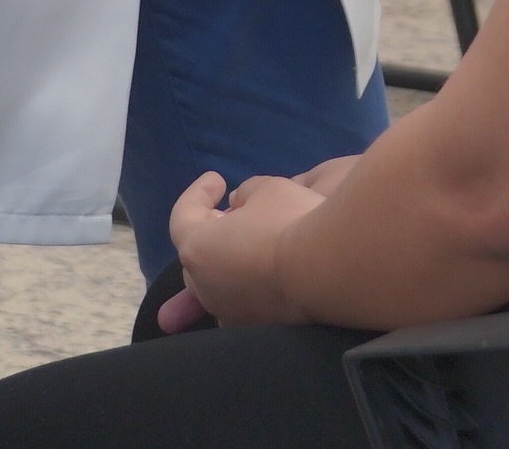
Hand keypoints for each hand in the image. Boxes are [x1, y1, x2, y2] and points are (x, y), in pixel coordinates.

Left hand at [167, 166, 339, 329]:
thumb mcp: (269, 188)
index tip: (218, 180)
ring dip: (226, 262)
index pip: (182, 216)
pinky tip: (263, 277)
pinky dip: (244, 288)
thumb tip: (240, 204)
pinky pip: (240, 304)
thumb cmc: (289, 223)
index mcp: (198, 247)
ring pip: (217, 284)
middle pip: (197, 255)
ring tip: (248, 245)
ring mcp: (228, 312)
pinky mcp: (254, 329)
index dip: (198, 194)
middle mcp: (204, 286)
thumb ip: (247, 192)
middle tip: (230, 214)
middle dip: (210, 231)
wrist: (325, 273)